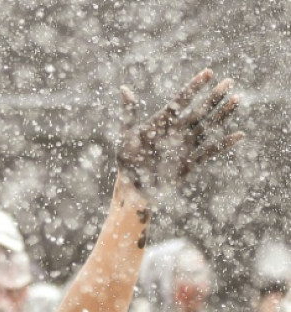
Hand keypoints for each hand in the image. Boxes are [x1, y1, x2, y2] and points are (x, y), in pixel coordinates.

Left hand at [117, 68, 243, 203]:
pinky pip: (210, 152)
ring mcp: (186, 146)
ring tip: (237, 100)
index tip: (209, 72)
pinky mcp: (191, 162)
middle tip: (229, 82)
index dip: (195, 86)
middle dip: (214, 97)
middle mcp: (178, 131)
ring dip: (223, 115)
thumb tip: (124, 88)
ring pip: (208, 127)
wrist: (133, 186)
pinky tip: (239, 135)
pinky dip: (224, 144)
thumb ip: (129, 112)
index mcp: (163, 122)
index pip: (182, 100)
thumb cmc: (128, 159)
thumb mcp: (127, 134)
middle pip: (200, 111)